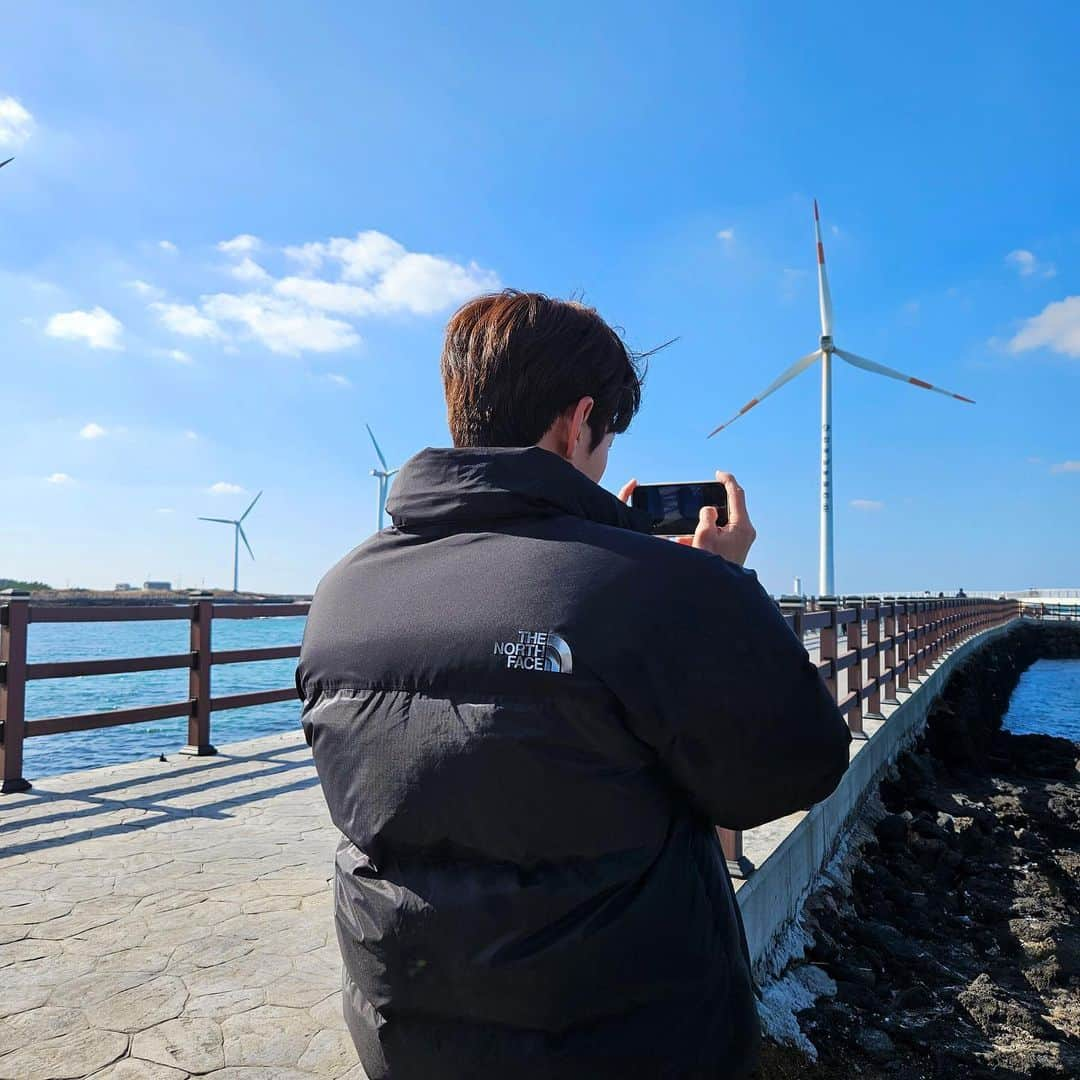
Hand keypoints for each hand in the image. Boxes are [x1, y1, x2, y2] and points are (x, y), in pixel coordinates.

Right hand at [617, 473, 756, 565]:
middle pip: (729, 509)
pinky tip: (689, 544)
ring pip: (720, 524)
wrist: (718, 593)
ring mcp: (741, 542)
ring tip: (686, 534)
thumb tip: (708, 511)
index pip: (737, 494)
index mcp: (742, 525)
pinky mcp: (734, 550)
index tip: (718, 474)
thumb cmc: (713, 565)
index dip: (727, 480)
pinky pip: (718, 536)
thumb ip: (706, 515)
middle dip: (710, 506)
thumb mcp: (704, 535)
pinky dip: (704, 536)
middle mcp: (744, 532)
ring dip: (703, 525)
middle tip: (698, 502)